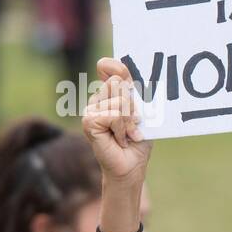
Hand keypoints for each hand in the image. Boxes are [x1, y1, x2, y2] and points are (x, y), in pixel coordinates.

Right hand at [82, 57, 152, 189]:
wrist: (131, 165)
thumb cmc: (138, 139)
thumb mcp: (143, 112)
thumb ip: (137, 94)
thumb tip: (130, 77)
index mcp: (109, 93)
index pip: (107, 66)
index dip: (118, 68)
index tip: (129, 80)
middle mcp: (97, 98)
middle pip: (118, 83)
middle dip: (133, 105)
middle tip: (134, 123)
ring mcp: (90, 109)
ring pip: (119, 101)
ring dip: (130, 120)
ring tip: (128, 133)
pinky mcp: (88, 121)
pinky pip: (114, 115)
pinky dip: (123, 128)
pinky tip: (122, 139)